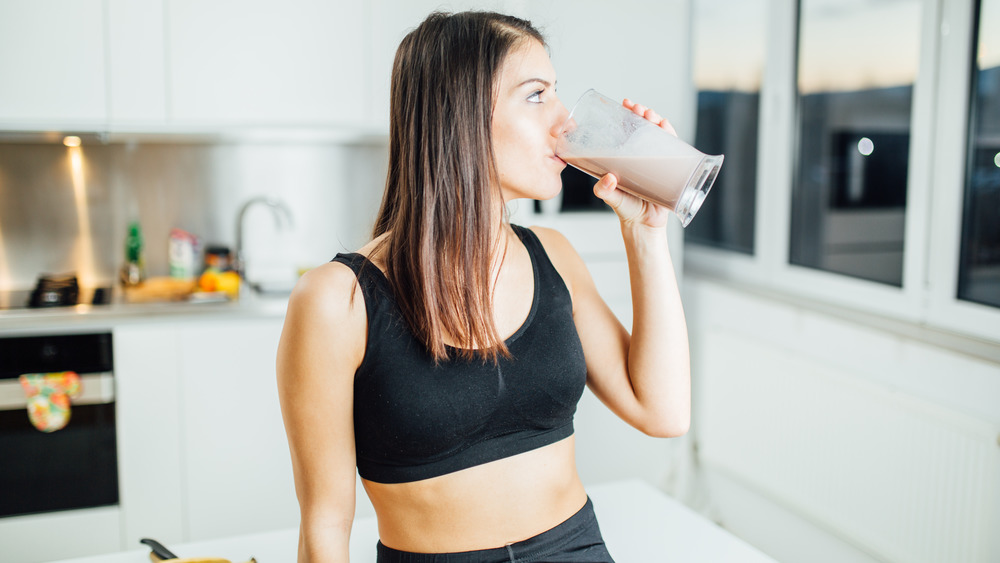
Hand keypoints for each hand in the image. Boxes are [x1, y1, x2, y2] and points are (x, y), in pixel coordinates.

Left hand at [592, 98, 676, 229]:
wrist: (644, 225)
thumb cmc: (626, 209)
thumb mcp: (611, 198)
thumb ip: (604, 190)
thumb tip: (609, 178)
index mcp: (625, 157)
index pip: (626, 129)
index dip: (627, 115)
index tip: (625, 104)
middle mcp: (641, 155)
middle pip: (643, 127)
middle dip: (642, 114)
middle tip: (639, 109)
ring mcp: (656, 160)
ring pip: (658, 134)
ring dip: (656, 120)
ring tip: (651, 115)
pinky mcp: (670, 168)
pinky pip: (673, 148)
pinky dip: (671, 135)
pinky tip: (666, 126)